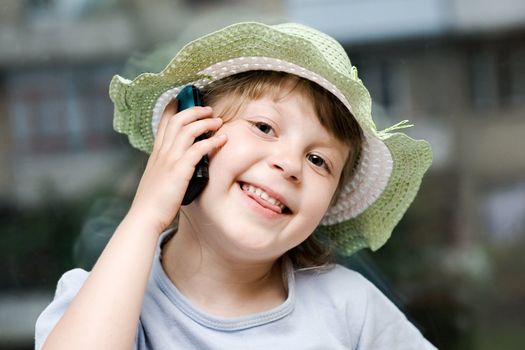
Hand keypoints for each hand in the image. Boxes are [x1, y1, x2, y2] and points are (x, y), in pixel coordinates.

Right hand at [127, 100, 226, 233]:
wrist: (145, 216)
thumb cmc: (153, 201)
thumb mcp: (158, 177)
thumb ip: (168, 166)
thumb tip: (182, 162)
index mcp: (156, 152)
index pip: (164, 121)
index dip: (174, 107)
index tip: (184, 99)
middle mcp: (162, 152)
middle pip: (178, 119)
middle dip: (194, 110)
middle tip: (209, 109)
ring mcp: (170, 160)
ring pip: (188, 129)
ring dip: (206, 122)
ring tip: (218, 121)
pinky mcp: (179, 170)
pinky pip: (198, 149)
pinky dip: (211, 141)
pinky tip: (222, 140)